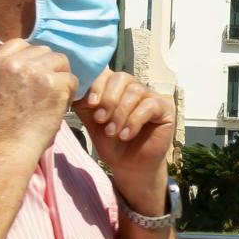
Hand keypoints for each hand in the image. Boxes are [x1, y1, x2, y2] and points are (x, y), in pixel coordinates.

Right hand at [0, 39, 76, 163]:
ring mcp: (35, 72)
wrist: (4, 149)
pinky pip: (72, 80)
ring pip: (60, 61)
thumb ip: (4, 74)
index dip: (31, 57)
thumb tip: (26, 63)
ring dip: (61, 78)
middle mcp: (13, 63)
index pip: (19, 44)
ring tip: (54, 98)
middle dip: (49, 68)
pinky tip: (59, 107)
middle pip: (43, 51)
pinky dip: (70, 93)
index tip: (35, 72)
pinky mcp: (54, 84)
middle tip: (47, 89)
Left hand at [73, 70, 174, 214]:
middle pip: (122, 78)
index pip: (107, 73)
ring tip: (112, 132)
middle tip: (100, 120)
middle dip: (109, 99)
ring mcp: (151, 96)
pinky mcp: (164, 109)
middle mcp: (134, 87)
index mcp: (116, 87)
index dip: (98, 84)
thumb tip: (74, 88)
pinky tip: (126, 135)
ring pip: (135, 91)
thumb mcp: (93, 122)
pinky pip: (149, 105)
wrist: (129, 166)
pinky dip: (134, 121)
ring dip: (120, 113)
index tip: (90, 104)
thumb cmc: (112, 143)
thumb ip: (85, 104)